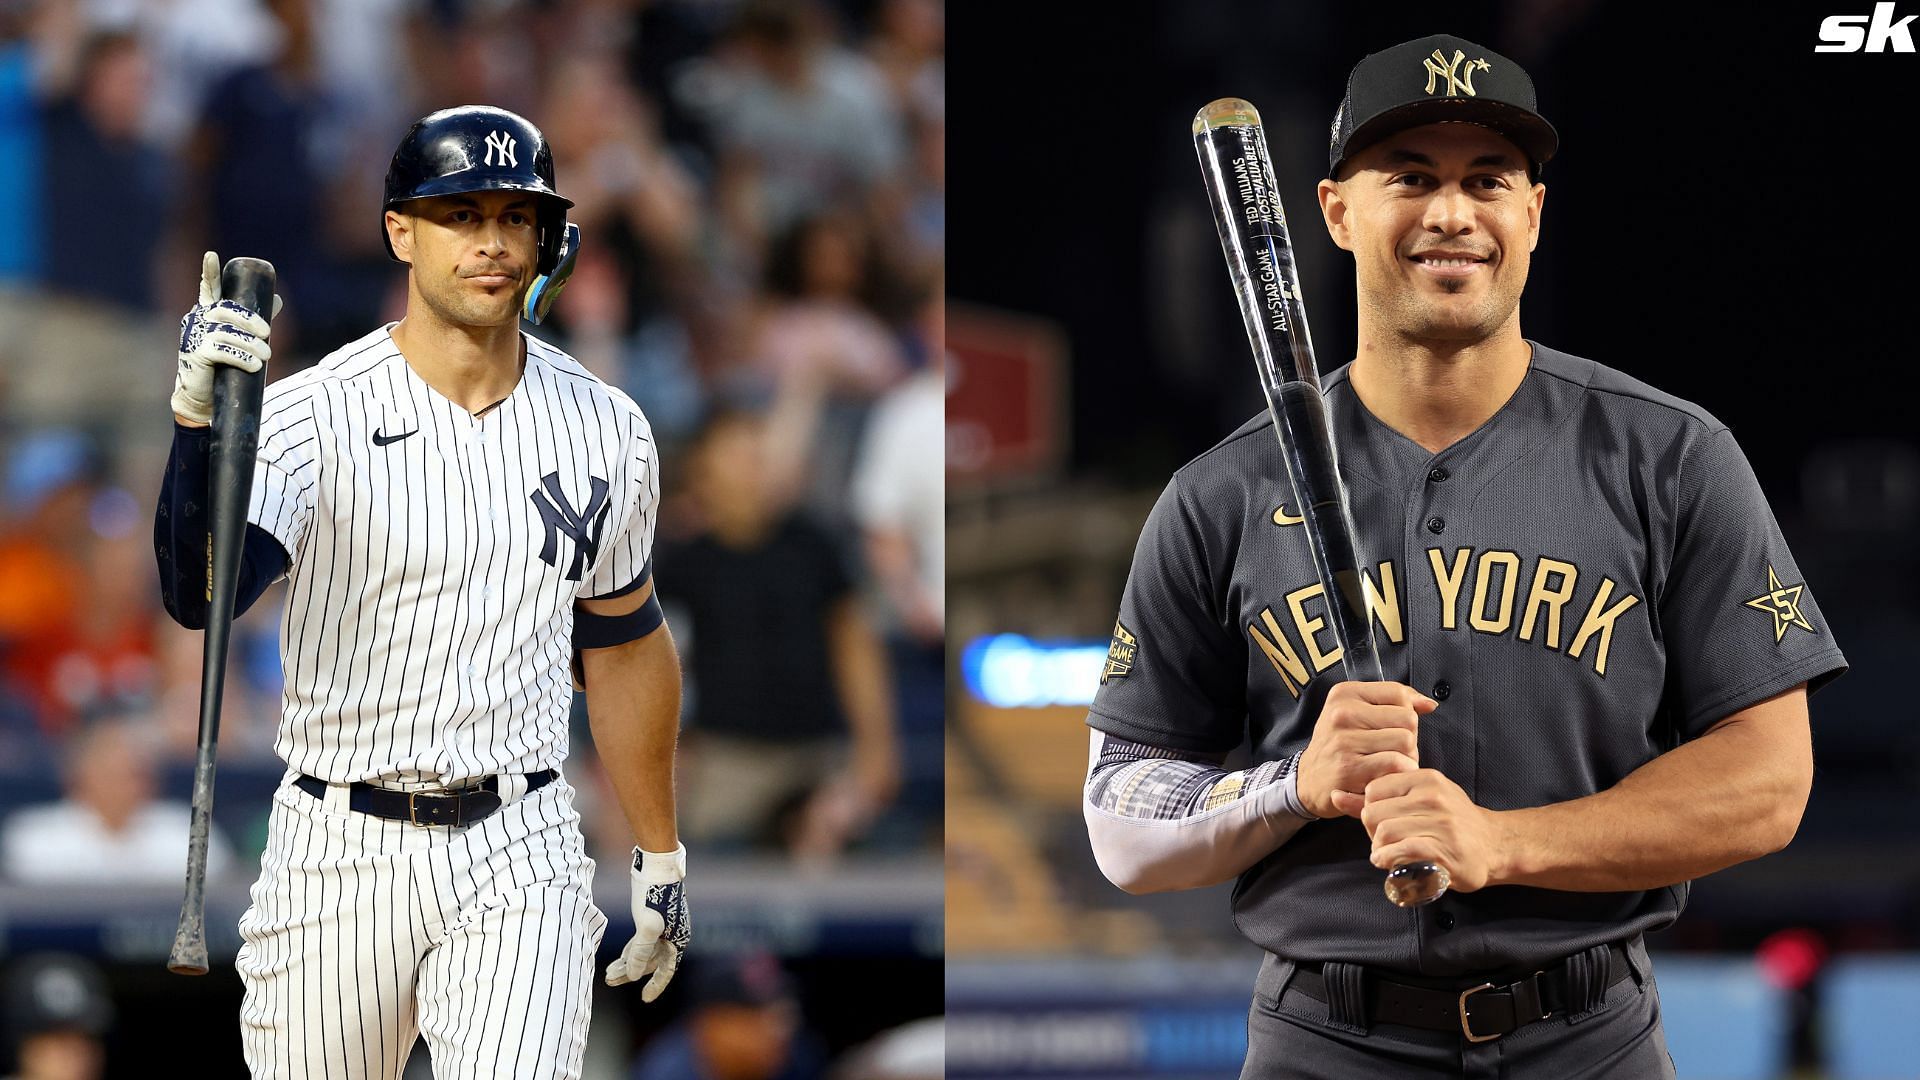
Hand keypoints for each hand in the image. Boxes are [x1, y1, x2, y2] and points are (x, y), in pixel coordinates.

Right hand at [172, 251, 282, 424]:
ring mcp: (194, 335)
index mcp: (208, 312)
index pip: (208, 288)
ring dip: (251, 345)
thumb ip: (256, 320)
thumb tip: (278, 299)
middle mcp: (198, 319)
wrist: (204, 396)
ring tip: (266, 357)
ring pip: (228, 333)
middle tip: (268, 334)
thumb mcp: (241, 339)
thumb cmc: (224, 365)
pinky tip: (254, 365)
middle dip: (251, 321)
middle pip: (227, 310)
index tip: (211, 255)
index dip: (209, 272)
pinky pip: (222, 351)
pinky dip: (242, 358)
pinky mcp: (195, 353)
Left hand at [606, 844, 689, 1001]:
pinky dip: (630, 951)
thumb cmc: (654, 895)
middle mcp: (673, 935)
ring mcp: (663, 926)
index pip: (667, 969)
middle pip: (651, 962)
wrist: (656, 864)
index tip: (645, 999)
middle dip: (631, 973)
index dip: (656, 986)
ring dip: (627, 963)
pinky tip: (618, 959)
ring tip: (608, 974)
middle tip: (610, 981)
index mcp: (678, 939)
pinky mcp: (652, 917)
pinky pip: (641, 942)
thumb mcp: (646, 927)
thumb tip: (635, 976)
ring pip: (644, 952)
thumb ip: (640, 954)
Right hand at [1296, 681, 1436, 819]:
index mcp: (1344, 694)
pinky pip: (1396, 763)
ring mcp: (1344, 740)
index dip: (1406, 712)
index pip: (1399, 694)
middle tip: (1390, 750)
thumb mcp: (1357, 713)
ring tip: (1389, 764)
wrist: (1308, 781)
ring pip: (1406, 742)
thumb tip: (1428, 704)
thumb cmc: (1340, 746)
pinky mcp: (1350, 768)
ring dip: (1406, 758)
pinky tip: (1386, 776)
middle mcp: (1342, 713)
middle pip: (1408, 719)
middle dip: (1408, 738)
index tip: (1391, 726)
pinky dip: (1399, 772)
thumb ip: (1395, 703)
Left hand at [1359, 769, 1507, 892]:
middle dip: (1371, 832)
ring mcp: (1441, 822)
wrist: (1493, 845)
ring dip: (1378, 849)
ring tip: (1386, 854)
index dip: (1368, 810)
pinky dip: (1388, 859)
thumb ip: (1375, 799)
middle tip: (1382, 842)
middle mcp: (1433, 796)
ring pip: (1385, 832)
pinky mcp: (1445, 848)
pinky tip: (1389, 863)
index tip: (1379, 823)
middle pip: (1374, 813)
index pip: (1373, 790)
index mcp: (1424, 778)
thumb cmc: (1450, 821)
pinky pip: (1402, 850)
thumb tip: (1333, 795)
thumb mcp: (1417, 800)